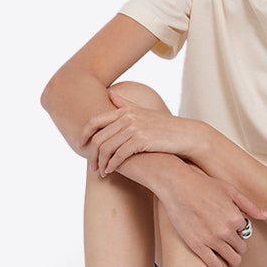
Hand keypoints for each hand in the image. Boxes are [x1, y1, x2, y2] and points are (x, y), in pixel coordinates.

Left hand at [78, 91, 195, 173]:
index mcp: (125, 110)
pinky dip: (112, 165)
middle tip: (92, 167)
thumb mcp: (143, 112)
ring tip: (101, 172)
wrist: (186, 135)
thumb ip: (125, 103)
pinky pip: (118, 155)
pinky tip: (110, 172)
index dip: (84, 133)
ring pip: (106, 148)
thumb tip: (110, 94)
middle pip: (98, 137)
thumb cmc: (164, 126)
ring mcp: (134, 127)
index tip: (80, 146)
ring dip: (101, 163)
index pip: (95, 120)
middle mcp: (127, 116)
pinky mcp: (141, 140)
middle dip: (92, 154)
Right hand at [161, 165, 266, 266]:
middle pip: (240, 248)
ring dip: (233, 260)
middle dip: (237, 246)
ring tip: (230, 259)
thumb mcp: (230, 191)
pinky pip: (215, 266)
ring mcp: (211, 240)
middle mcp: (225, 230)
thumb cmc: (203, 184)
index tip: (232, 228)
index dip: (240, 231)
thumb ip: (249, 205)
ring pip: (232, 259)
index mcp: (235, 216)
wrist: (176, 185)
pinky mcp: (197, 246)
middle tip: (229, 243)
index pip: (246, 232)